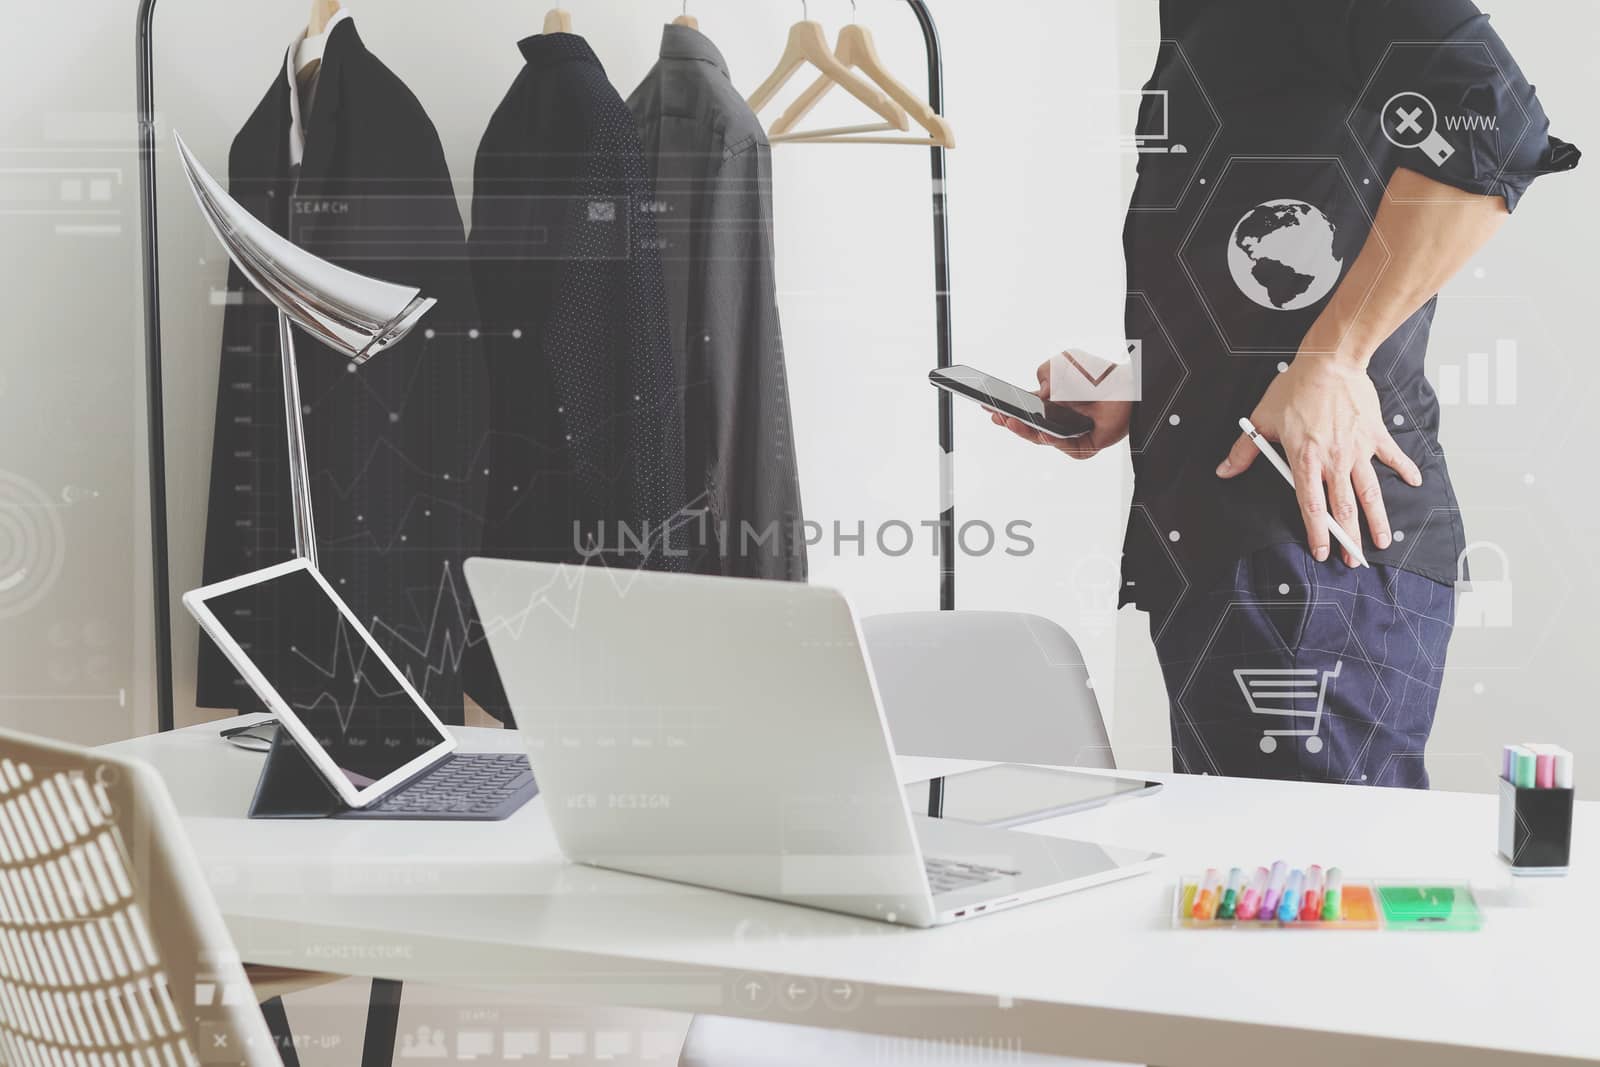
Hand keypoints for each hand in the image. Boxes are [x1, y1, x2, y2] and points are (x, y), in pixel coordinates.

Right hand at [990, 360, 1132, 459]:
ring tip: (1011, 421)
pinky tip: (1044, 431)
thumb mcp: (1066, 362)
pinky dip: (1053, 439)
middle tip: (994, 415)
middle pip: (1027, 427)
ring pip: (1042, 438)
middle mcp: (1056, 421)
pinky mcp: (1085, 446)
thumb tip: (1042, 393)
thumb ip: (1047, 372)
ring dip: (1025, 431)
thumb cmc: (1098, 373)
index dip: (1004, 408)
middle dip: (1009, 422)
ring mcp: (1069, 435)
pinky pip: (1065, 445)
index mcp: (1049, 403)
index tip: (986, 404)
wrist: (1131, 384)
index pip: (1021, 409)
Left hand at [1217, 355, 1421, 566]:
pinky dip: (1405, 469)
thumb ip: (1244, 451)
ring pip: (1370, 491)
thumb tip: (1224, 471)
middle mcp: (1334, 460)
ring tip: (1383, 541)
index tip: (1322, 552)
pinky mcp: (1375, 435)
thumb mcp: (1262, 420)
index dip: (1317, 532)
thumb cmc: (1295, 389)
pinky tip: (1413, 483)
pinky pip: (1393, 456)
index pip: (1311, 506)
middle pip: (1343, 507)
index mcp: (1306, 460)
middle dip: (1349, 538)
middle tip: (1353, 560)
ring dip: (1377, 518)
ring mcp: (1358, 449)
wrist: (1330, 362)